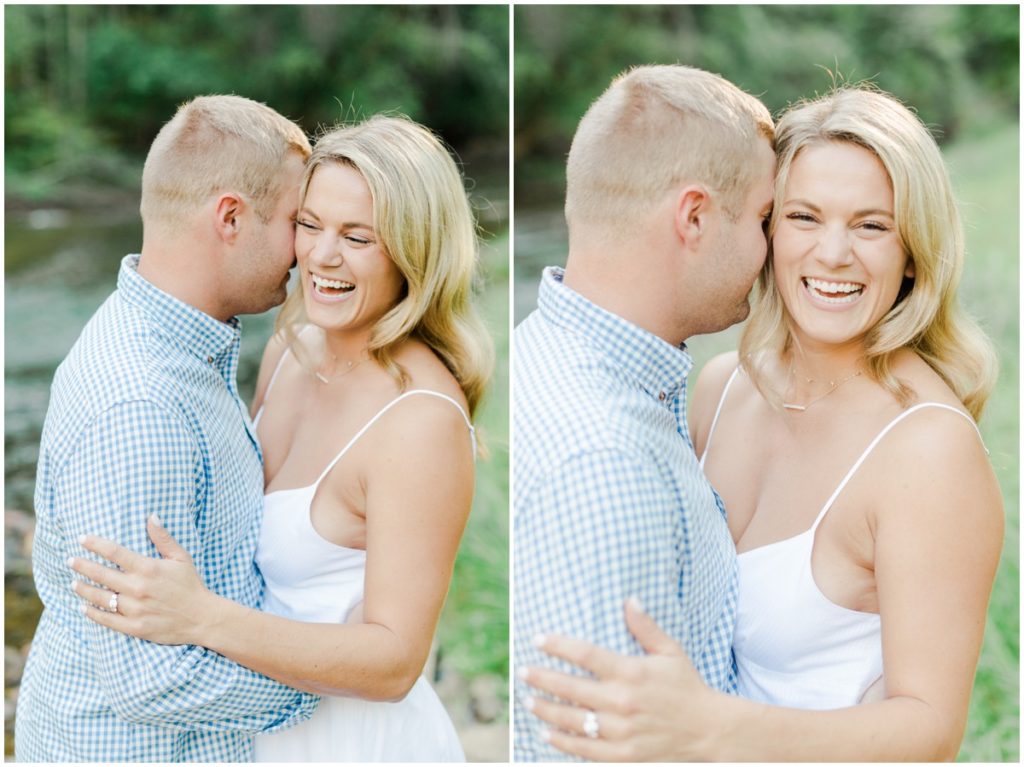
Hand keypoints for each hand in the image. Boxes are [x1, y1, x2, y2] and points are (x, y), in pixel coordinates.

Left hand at [69, 514, 216, 644]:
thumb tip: (152, 516)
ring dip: (83, 589)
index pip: (114, 552)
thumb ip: (163, 538)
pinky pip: (107, 620)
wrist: (202, 618)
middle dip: (82, 566)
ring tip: (73, 583)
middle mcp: (138, 588)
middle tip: (70, 560)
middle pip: (101, 574)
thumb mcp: (181, 558)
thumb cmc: (191, 585)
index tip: (82, 539)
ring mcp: (135, 609)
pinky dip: (92, 613)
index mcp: (148, 568)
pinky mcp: (134, 627)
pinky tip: (83, 607)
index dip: (95, 544)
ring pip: (100, 597)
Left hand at [521, 597, 726, 761]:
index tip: (537, 640)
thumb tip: (629, 599)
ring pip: (571, 721)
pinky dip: (562, 743)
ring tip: (528, 701)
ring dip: (545, 710)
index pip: (584, 654)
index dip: (557, 645)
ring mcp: (620, 731)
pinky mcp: (622, 755)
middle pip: (570, 688)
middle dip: (541, 678)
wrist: (710, 732)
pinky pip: (584, 751)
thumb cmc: (687, 688)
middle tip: (523, 672)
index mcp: (630, 672)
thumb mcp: (670, 652)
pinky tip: (546, 735)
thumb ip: (645, 627)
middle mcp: (621, 702)